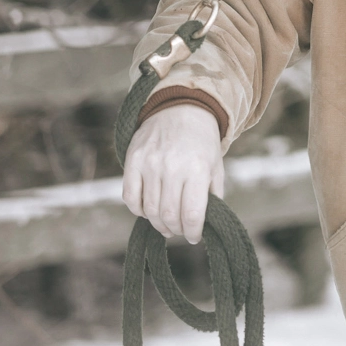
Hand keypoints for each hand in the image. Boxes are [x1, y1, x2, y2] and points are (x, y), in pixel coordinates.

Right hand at [121, 104, 223, 243]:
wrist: (182, 109)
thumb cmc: (202, 143)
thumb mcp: (216, 167)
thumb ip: (213, 196)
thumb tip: (204, 225)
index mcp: (197, 169)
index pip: (191, 215)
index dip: (192, 233)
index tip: (193, 237)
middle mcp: (172, 166)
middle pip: (168, 215)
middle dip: (175, 230)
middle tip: (179, 231)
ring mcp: (150, 163)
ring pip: (149, 210)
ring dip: (158, 224)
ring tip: (166, 224)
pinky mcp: (133, 160)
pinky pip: (130, 197)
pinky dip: (138, 210)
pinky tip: (148, 210)